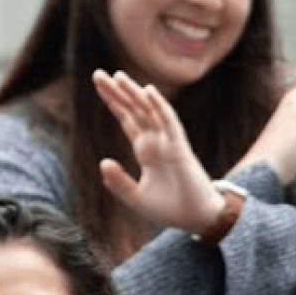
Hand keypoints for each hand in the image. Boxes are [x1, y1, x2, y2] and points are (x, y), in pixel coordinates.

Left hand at [93, 71, 224, 233]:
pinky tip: (148, 91)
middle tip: (99, 74)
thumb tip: (102, 162)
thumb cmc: (170, 209)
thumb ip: (118, 182)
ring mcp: (169, 143)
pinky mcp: (180, 148)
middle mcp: (157, 141)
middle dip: (117, 92)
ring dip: (135, 94)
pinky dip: (159, 106)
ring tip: (118, 76)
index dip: (113, 102)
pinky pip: (169, 122)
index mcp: (146, 150)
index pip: (127, 119)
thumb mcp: (136, 198)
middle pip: (134, 110)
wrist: (196, 220)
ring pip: (149, 112)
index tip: (99, 84)